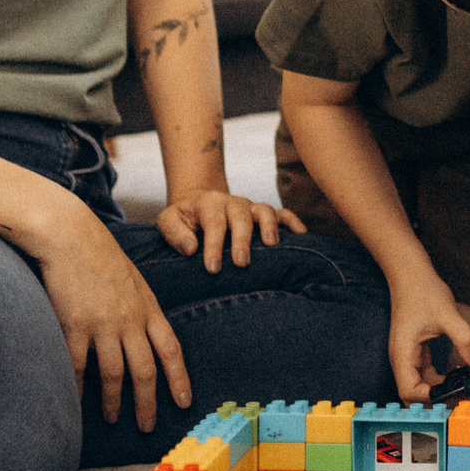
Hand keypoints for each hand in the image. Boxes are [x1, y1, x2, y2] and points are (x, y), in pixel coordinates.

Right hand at [37, 213, 189, 429]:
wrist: (71, 236)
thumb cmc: (102, 255)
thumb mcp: (134, 280)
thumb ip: (142, 308)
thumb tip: (147, 333)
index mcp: (148, 308)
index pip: (171, 350)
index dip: (179, 379)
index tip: (184, 401)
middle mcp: (130, 320)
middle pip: (145, 371)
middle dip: (148, 403)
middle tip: (148, 426)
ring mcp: (103, 324)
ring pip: (115, 374)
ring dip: (116, 401)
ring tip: (114, 418)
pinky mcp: (75, 325)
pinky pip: (79, 366)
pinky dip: (79, 387)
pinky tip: (78, 402)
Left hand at [156, 191, 302, 269]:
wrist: (198, 202)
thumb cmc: (184, 218)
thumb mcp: (168, 220)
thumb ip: (174, 233)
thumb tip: (191, 248)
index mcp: (209, 203)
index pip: (213, 223)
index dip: (214, 246)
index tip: (213, 268)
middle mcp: (232, 203)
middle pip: (241, 217)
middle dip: (242, 240)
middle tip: (241, 263)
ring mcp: (250, 207)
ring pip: (264, 211)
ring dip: (269, 227)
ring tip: (271, 245)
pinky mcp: (262, 214)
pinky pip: (282, 214)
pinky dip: (292, 222)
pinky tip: (301, 235)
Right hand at [386, 274, 469, 402]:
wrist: (410, 274)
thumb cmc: (422, 291)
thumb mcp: (448, 315)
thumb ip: (464, 339)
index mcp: (403, 353)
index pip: (409, 390)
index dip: (430, 397)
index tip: (452, 391)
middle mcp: (402, 358)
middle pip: (412, 392)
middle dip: (435, 397)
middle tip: (460, 393)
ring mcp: (407, 356)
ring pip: (419, 384)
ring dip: (439, 388)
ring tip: (462, 383)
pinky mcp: (415, 351)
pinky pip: (424, 373)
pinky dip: (439, 378)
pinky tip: (456, 373)